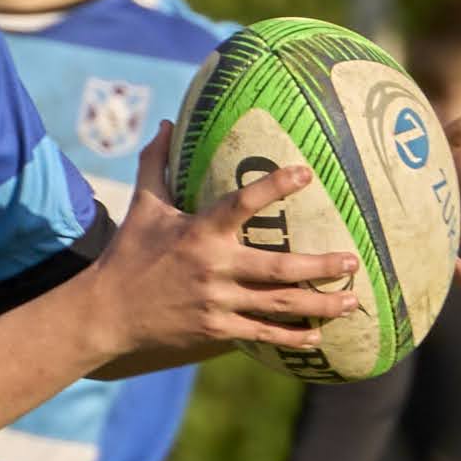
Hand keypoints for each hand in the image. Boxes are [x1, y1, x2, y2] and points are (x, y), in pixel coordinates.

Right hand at [87, 124, 358, 359]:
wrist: (107, 313)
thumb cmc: (129, 254)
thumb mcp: (142, 206)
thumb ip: (157, 164)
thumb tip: (166, 123)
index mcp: (199, 232)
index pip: (242, 203)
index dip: (275, 186)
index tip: (306, 172)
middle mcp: (213, 268)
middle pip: (278, 268)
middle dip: (320, 265)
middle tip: (353, 260)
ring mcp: (217, 302)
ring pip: (279, 305)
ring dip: (319, 304)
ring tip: (353, 301)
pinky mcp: (216, 330)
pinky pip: (262, 333)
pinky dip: (292, 337)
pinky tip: (319, 337)